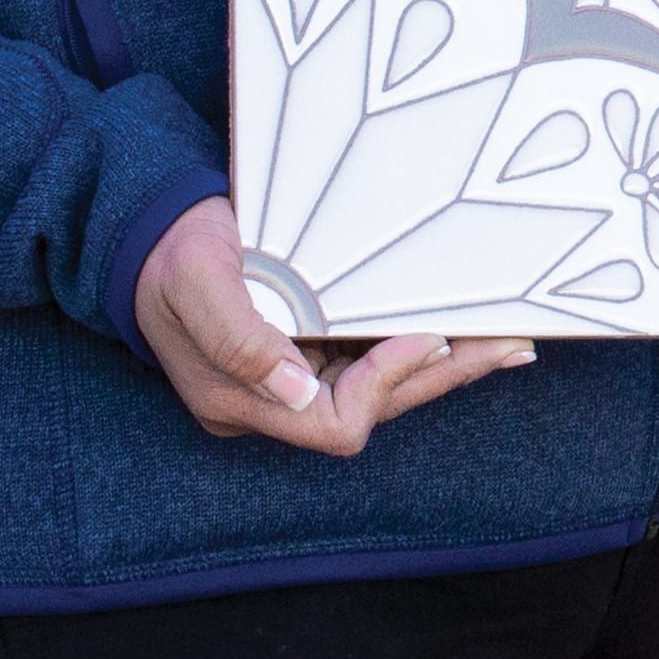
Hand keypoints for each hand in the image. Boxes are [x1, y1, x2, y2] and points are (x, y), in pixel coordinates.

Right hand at [132, 195, 533, 451]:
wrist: (148, 236)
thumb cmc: (171, 255)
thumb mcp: (196, 284)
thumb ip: (239, 339)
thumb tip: (294, 386)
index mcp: (239, 399)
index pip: (333, 423)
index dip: (385, 384)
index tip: (425, 336)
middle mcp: (271, 401)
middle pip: (372, 411)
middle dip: (442, 377)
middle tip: (510, 346)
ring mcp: (289, 380)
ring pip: (379, 390)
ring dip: (441, 366)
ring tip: (505, 340)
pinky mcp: (303, 352)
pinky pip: (370, 362)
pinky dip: (414, 347)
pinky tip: (458, 328)